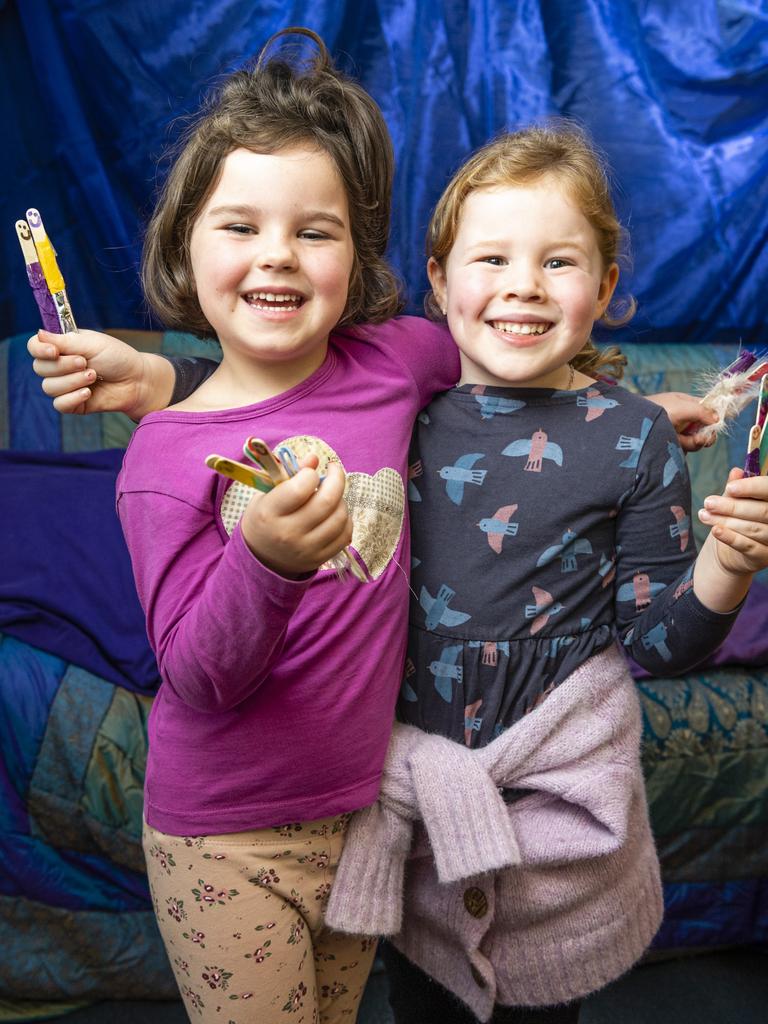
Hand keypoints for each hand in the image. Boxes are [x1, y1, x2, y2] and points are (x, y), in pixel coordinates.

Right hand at [27, 329, 173, 418]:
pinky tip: (89, 393)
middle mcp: (60, 366)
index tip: (54, 351)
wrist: (138, 380)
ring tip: (94, 376)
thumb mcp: (91, 344)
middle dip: (63, 366)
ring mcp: (66, 385)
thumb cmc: (118, 357)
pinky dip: (73, 398)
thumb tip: (38, 334)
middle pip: (39, 368)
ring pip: (49, 387)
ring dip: (72, 381)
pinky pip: (59, 404)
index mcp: (62, 347)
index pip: (34, 347)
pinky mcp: (74, 403)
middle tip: (86, 362)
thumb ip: (63, 341)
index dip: (39, 350)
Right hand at [240, 459, 352, 577]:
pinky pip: (345, 535)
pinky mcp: (320, 559)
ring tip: (332, 495)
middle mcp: (288, 533)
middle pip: (327, 502)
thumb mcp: (267, 493)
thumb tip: (314, 458)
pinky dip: (345, 520)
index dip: (311, 474)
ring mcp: (306, 549)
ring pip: (340, 517)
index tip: (310, 473)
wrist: (261, 557)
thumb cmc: (265, 517)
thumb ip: (289, 472)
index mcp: (269, 513)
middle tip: (334, 471)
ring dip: (341, 500)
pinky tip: (335, 513)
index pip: (300, 489)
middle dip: (336, 479)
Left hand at [646, 391, 717, 452]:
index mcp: (687, 404)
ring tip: (677, 439)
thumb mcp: (681, 406)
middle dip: (703, 436)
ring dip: (690, 443)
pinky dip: (680, 450)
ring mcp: (677, 432)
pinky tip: (672, 447)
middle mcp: (684, 418)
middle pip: (705, 430)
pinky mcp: (670, 445)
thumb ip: (702, 411)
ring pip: (695, 442)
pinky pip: (683, 451)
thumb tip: (718, 418)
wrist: (631, 426)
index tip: (717, 426)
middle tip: (698, 439)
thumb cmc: (655, 410)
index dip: (715, 418)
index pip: (709, 411)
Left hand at [698, 468, 767, 575]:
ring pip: (753, 528)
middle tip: (708, 503)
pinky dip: (730, 537)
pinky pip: (748, 546)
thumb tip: (736, 472)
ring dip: (725, 521)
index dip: (752, 488)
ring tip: (704, 515)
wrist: (734, 552)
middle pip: (762, 511)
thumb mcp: (736, 501)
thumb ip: (738, 488)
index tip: (730, 488)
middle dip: (733, 506)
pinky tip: (716, 530)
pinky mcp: (764, 557)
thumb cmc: (739, 520)